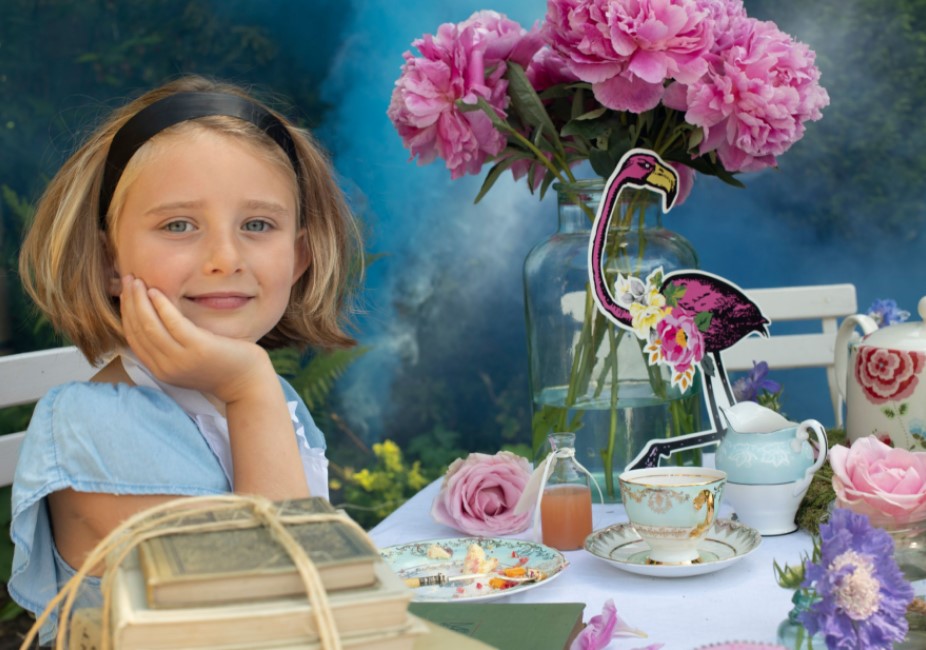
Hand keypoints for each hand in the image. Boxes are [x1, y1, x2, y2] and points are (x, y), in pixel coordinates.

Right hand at [119, 275, 272, 403]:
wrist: (247, 383)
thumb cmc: (220, 366)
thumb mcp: (187, 359)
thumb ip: (169, 345)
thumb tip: (152, 319)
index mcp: (160, 369)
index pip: (133, 338)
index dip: (126, 313)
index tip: (124, 293)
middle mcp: (166, 366)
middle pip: (138, 330)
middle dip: (129, 302)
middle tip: (127, 279)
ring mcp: (181, 359)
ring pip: (149, 325)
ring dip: (139, 300)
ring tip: (137, 281)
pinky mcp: (198, 348)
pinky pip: (173, 323)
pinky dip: (161, 306)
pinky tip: (156, 291)